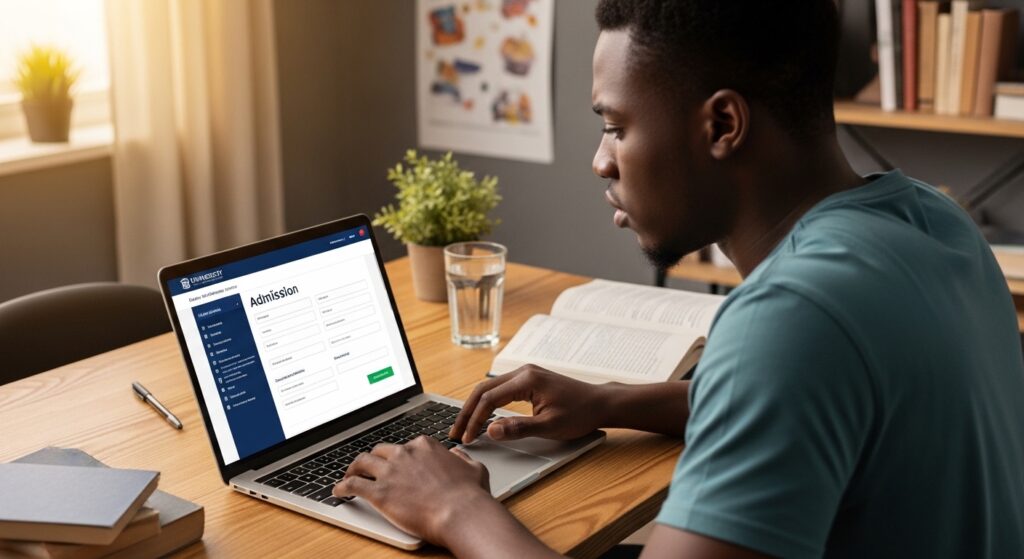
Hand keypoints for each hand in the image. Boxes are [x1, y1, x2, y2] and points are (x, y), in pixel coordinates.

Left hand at [332, 436, 491, 545]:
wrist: (461, 513)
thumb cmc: (470, 495)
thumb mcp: (474, 468)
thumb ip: (462, 458)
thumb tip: (457, 454)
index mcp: (425, 445)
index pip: (405, 445)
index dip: (398, 455)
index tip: (396, 462)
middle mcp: (405, 453)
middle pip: (380, 450)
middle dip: (373, 458)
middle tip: (369, 467)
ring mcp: (391, 471)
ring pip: (362, 462)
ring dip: (353, 468)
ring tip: (349, 475)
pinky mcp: (380, 492)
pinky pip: (353, 484)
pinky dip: (342, 486)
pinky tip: (338, 491)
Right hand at [449, 364, 606, 443]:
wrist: (599, 403)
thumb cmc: (579, 414)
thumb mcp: (550, 426)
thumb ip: (518, 428)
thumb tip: (490, 430)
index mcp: (526, 380)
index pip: (489, 399)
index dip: (475, 419)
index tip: (468, 438)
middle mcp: (523, 372)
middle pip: (483, 390)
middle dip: (467, 412)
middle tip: (455, 433)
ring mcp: (525, 374)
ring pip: (489, 388)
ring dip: (475, 407)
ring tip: (464, 427)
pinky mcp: (528, 380)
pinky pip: (499, 390)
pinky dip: (486, 403)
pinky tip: (481, 417)